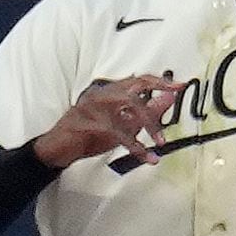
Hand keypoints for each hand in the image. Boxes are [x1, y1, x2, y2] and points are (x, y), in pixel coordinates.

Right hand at [37, 73, 178, 167]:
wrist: (57, 149)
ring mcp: (94, 106)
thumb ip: (142, 114)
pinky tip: (145, 156)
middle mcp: (102, 93)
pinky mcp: (89, 122)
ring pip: (129, 108)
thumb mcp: (120, 125)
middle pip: (136, 85)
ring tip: (159, 143)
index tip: (179, 86)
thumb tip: (166, 101)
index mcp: (109, 91)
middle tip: (175, 97)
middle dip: (158, 89)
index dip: (160, 82)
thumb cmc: (87, 136)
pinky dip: (135, 146)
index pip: (138, 80)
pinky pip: (118, 133)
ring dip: (149, 126)